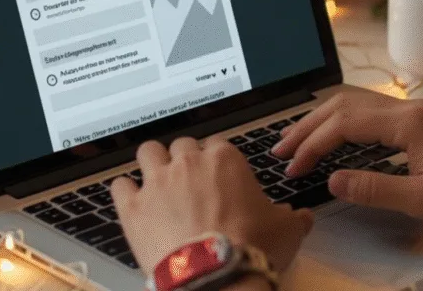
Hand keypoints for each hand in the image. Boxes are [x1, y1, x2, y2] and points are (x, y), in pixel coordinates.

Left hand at [111, 137, 313, 276]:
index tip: (221, 176)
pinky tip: (132, 200)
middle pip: (182, 145)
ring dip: (153, 163)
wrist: (216, 278)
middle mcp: (187, 162)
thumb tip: (303, 217)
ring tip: (159, 181)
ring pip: (148, 153)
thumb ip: (294, 218)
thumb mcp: (286, 230)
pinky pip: (119, 185)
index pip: (218, 145)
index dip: (218, 161)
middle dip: (185, 160)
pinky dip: (125, 191)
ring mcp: (156, 182)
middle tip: (191, 182)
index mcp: (225, 159)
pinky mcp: (132, 208)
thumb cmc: (251, 249)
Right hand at [271, 90, 422, 221]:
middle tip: (280, 149)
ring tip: (297, 140)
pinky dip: (342, 122)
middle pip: (344, 105)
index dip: (314, 144)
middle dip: (308, 126)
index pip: (345, 124)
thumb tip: (333, 179)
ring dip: (322, 121)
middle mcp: (411, 109)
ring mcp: (417, 112)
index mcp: (411, 122)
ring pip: (356, 104)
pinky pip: (370, 112)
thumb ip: (376, 188)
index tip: (294, 166)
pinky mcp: (421, 121)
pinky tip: (334, 135)